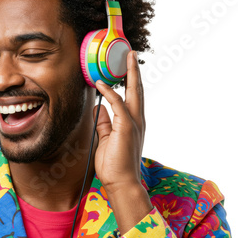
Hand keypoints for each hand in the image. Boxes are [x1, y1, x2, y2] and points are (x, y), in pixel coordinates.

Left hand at [93, 50, 145, 193]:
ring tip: (126, 58)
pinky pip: (118, 105)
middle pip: (138, 90)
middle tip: (132, 54)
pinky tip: (102, 83)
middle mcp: (137, 120)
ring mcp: (133, 124)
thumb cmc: (114, 165)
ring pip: (133, 93)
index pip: (133, 97)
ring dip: (129, 74)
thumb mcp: (106, 139)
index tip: (127, 67)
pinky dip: (110, 92)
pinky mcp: (126, 128)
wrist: (122, 183)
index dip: (130, 81)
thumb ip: (104, 123)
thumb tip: (99, 108)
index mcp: (133, 123)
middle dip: (134, 71)